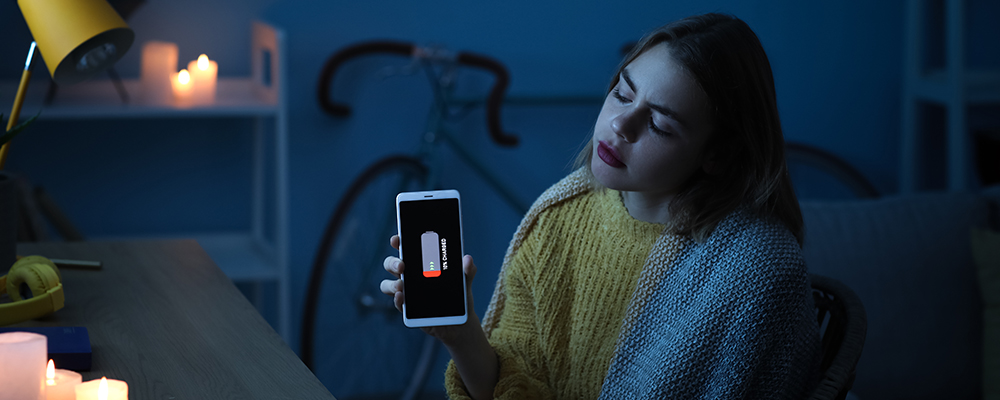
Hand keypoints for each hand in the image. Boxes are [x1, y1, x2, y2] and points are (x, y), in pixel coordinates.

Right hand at [381, 235, 498, 398]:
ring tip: (402, 285)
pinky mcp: (407, 309)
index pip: (405, 248)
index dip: (398, 242)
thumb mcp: (465, 281)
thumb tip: (468, 259)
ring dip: (392, 284)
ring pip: (388, 285)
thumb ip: (467, 270)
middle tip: (402, 265)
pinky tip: (402, 298)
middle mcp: (409, 276)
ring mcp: (406, 292)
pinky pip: (397, 303)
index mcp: (421, 264)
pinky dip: (398, 300)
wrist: (460, 321)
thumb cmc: (459, 296)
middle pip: (391, 265)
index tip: (397, 239)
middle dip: (393, 263)